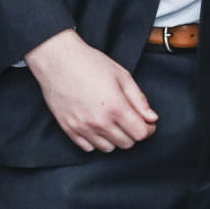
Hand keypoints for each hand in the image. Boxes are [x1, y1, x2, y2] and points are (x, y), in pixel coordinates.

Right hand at [27, 29, 155, 151]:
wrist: (58, 60)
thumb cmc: (89, 63)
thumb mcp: (122, 76)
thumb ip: (139, 100)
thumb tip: (152, 118)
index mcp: (116, 107)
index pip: (140, 134)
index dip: (148, 129)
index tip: (147, 123)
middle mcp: (99, 121)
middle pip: (126, 143)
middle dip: (133, 133)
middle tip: (131, 121)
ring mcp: (82, 127)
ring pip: (108, 148)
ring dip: (115, 139)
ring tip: (113, 123)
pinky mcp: (68, 128)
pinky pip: (88, 147)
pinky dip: (96, 141)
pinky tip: (98, 127)